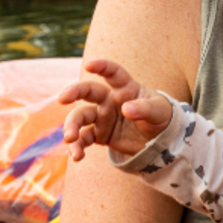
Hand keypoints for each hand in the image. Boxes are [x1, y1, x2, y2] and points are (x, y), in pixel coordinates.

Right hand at [58, 58, 173, 160]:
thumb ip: (145, 109)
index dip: (102, 67)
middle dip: (73, 92)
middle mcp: (109, 100)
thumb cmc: (160, 117)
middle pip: (88, 91)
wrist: (159, 140)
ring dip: (71, 126)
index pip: (113, 73)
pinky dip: (78, 147)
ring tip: (70, 139)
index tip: (89, 65)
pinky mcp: (98, 134)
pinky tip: (77, 156)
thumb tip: (126, 109)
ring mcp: (102, 116)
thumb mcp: (159, 112)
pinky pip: (83, 138)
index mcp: (126, 88)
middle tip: (63, 98)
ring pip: (80, 117)